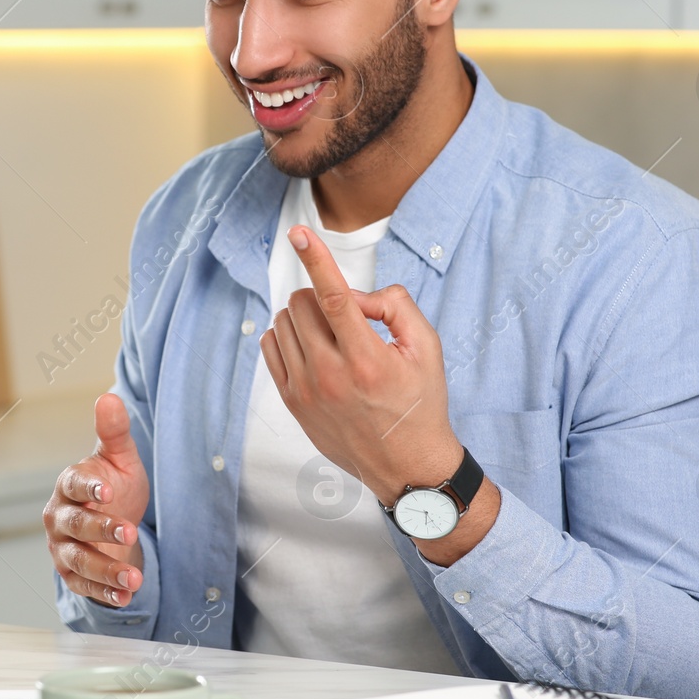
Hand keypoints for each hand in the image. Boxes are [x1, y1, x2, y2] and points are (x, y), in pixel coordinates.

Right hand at [43, 393, 149, 607]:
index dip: (89, 488)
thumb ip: (114, 432)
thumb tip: (109, 398)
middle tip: (129, 531)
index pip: (74, 484)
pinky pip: (85, 586)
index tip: (108, 492)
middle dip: (101, 530)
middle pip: (75, 525)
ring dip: (105, 570)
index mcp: (69, 484)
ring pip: (78, 561)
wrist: (113, 523)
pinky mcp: (71, 575)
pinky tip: (127, 596)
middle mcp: (59, 517)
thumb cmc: (113, 486)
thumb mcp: (120, 459)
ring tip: (134, 578)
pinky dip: (104, 593)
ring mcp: (63, 548)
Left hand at [259, 225, 462, 505]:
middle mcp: (331, 376)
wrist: (406, 464)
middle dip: (322, 295)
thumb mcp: (426, 348)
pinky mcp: (292, 403)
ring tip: (333, 335)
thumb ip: (395, 306)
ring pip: (284, 322)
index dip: (315, 259)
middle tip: (349, 318)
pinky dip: (287, 335)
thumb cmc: (420, 402)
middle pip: (303, 303)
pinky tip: (311, 346)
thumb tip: (357, 294)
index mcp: (367, 360)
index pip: (334, 297)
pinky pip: (272, 347)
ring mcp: (307, 391)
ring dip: (305, 314)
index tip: (298, 233)